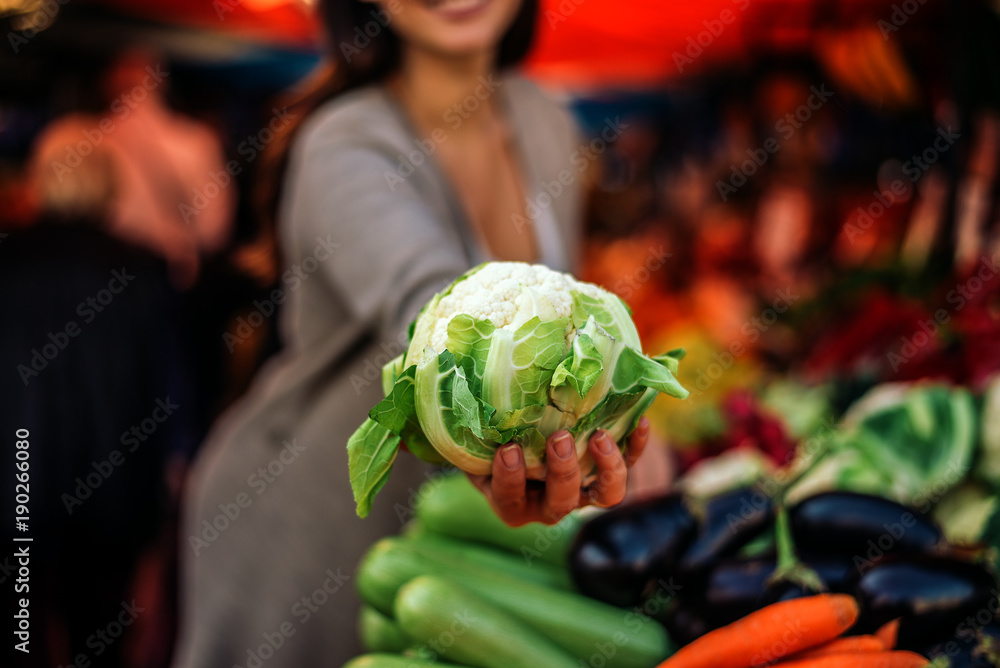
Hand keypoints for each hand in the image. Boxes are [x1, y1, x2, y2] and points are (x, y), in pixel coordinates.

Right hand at [467, 417, 649, 526]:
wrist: (515, 438)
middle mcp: (549, 504)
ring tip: (598, 435)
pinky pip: (628, 466)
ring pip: (603, 496)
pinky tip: (639, 422)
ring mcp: (581, 492)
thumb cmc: (489, 439)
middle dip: (562, 471)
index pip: (510, 500)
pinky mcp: (605, 473)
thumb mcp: (475, 438)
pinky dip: (634, 447)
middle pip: (561, 502)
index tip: (509, 449)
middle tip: (559, 438)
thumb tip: (457, 394)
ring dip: (605, 467)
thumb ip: (471, 426)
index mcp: (512, 502)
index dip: (510, 479)